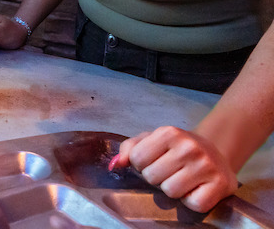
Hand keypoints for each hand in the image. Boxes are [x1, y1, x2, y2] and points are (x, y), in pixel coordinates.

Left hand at [116, 126, 237, 211]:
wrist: (216, 151)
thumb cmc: (177, 148)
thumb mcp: (152, 140)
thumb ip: (129, 149)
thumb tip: (116, 165)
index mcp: (169, 132)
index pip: (136, 159)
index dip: (141, 165)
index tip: (154, 162)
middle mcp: (189, 147)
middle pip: (152, 177)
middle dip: (157, 178)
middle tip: (170, 172)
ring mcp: (207, 165)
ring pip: (171, 192)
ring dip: (174, 191)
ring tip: (183, 180)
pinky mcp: (221, 184)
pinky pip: (194, 204)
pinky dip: (192, 201)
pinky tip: (196, 189)